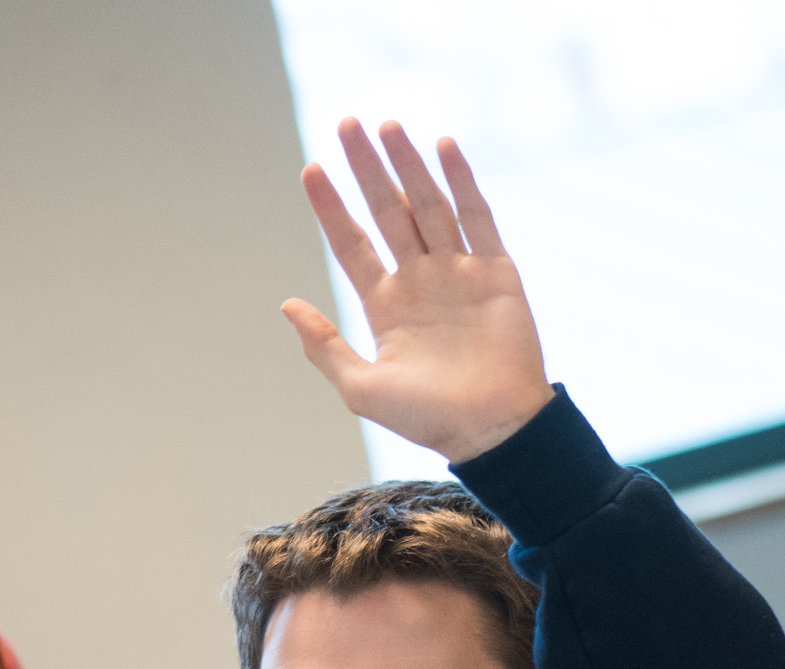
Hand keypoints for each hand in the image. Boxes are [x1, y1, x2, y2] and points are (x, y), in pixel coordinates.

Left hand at [281, 119, 552, 464]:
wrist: (493, 430)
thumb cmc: (428, 419)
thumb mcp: (361, 387)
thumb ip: (324, 346)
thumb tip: (287, 303)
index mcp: (387, 306)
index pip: (352, 244)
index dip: (331, 208)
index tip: (310, 170)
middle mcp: (421, 281)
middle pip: (388, 212)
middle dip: (367, 169)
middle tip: (346, 123)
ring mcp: (459, 273)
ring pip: (429, 204)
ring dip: (408, 164)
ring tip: (387, 125)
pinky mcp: (497, 272)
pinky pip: (477, 217)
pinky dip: (461, 181)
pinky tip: (443, 146)